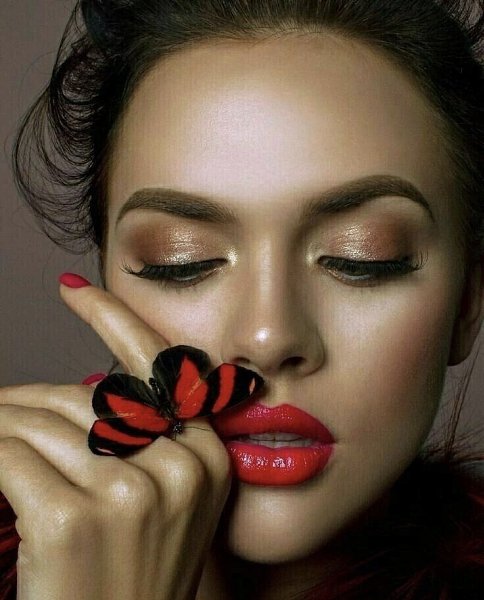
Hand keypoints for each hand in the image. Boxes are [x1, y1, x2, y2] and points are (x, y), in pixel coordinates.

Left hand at [0, 281, 232, 599]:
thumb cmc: (133, 578)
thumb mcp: (168, 505)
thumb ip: (144, 442)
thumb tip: (85, 390)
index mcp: (208, 458)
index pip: (156, 366)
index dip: (114, 320)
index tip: (75, 291)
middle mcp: (178, 468)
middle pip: (84, 397)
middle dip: (31, 400)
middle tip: (1, 411)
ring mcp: (128, 495)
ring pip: (38, 424)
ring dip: (3, 428)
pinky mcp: (72, 521)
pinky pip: (7, 456)